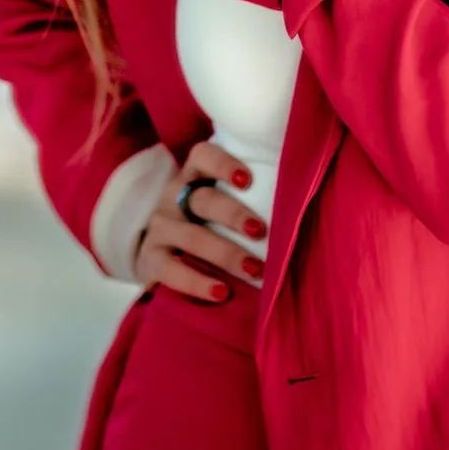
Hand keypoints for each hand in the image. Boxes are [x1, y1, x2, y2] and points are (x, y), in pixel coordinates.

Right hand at [131, 141, 268, 301]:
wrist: (159, 259)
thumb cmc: (204, 228)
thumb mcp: (215, 209)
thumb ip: (246, 201)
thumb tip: (299, 210)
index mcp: (192, 178)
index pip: (202, 157)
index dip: (224, 164)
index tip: (248, 180)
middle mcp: (172, 199)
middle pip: (202, 199)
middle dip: (234, 214)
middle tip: (261, 232)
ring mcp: (159, 230)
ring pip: (191, 236)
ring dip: (225, 253)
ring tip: (255, 270)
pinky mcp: (149, 261)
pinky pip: (171, 270)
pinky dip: (198, 282)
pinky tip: (222, 292)